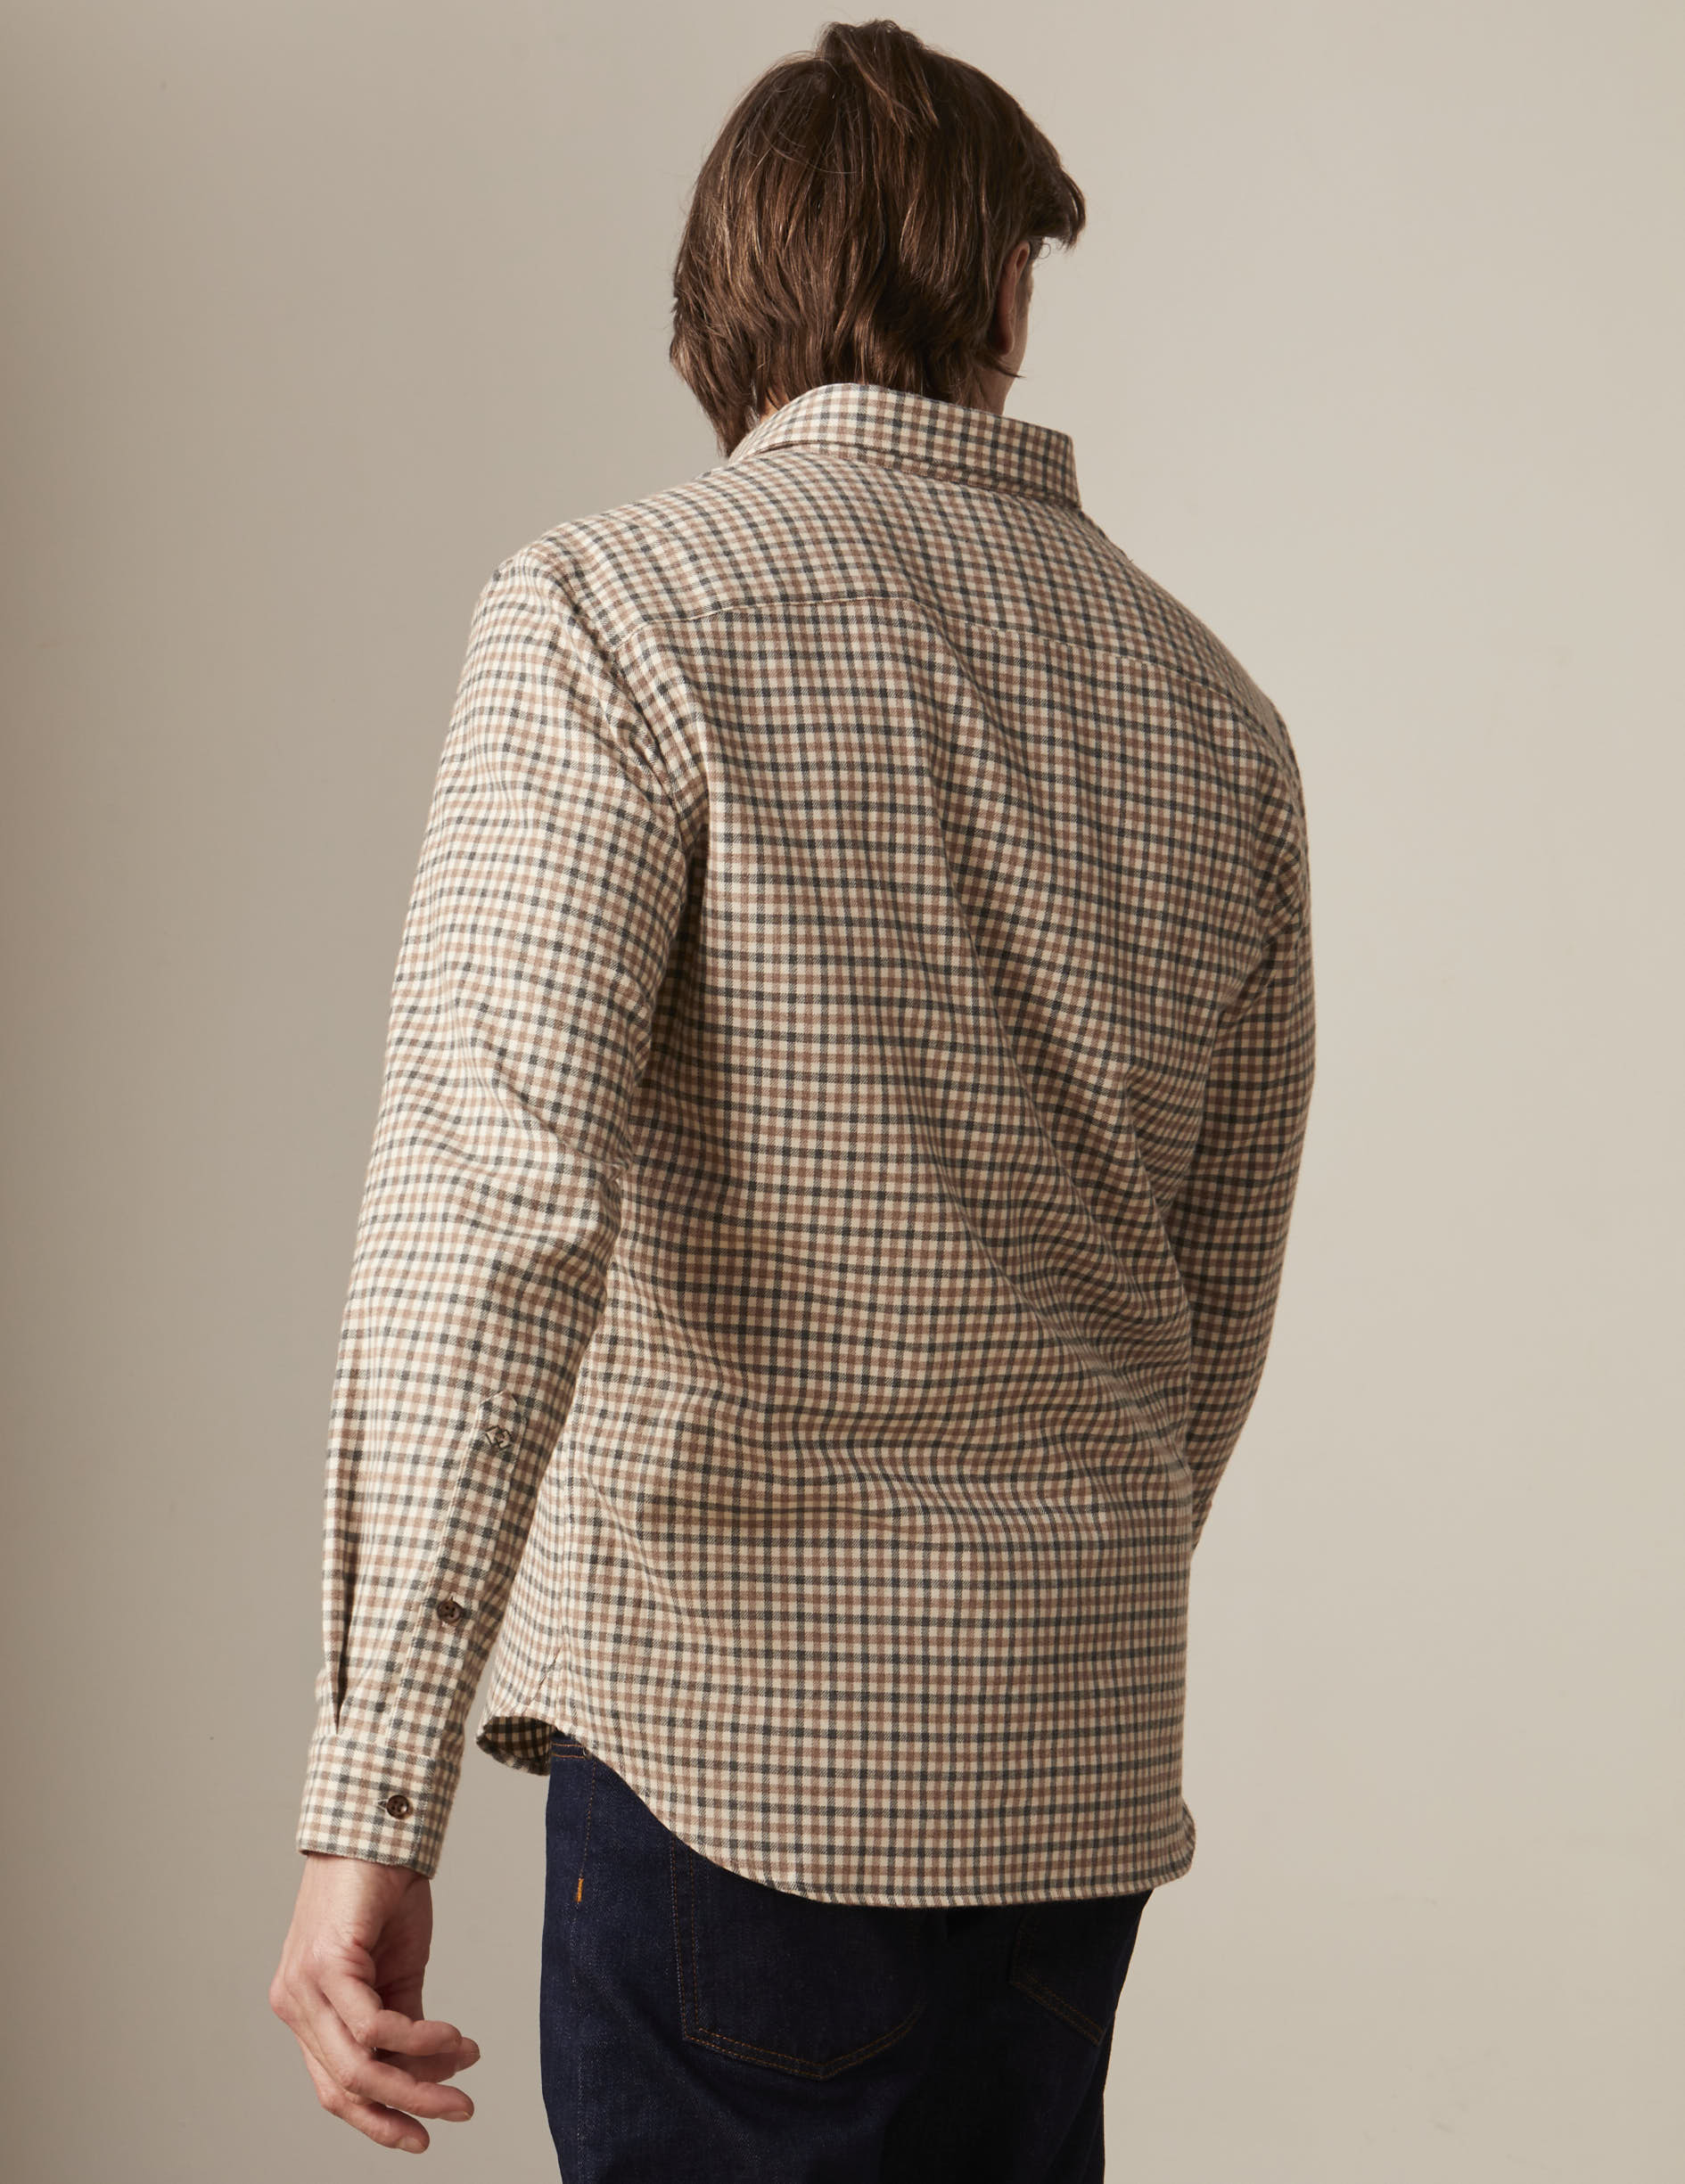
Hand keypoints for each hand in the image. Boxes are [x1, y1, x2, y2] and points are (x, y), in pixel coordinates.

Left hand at [270, 1852, 480, 2153]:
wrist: (378, 1828)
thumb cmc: (382, 1893)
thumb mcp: (397, 1969)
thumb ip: (405, 2021)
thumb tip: (431, 2073)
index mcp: (308, 2011)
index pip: (336, 2088)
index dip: (380, 2119)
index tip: (423, 2134)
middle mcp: (295, 2006)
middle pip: (346, 2088)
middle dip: (408, 2109)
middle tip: (460, 2111)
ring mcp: (303, 1988)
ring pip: (357, 2066)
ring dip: (419, 2082)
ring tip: (465, 2073)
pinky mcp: (325, 1965)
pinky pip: (372, 2026)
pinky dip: (418, 2038)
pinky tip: (451, 2034)